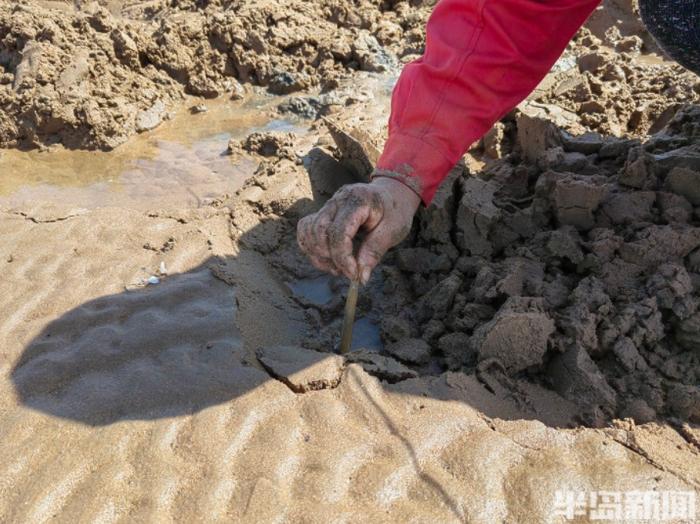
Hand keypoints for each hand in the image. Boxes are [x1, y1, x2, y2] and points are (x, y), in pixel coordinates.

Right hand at [297, 176, 420, 283]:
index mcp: (357, 201)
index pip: (338, 232)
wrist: (392, 193)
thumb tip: (360, 277)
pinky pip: (306, 230)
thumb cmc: (395, 210)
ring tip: (338, 267)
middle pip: (319, 232)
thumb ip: (375, 251)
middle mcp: (337, 200)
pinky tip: (328, 258)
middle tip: (348, 272)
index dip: (343, 258)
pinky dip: (312, 247)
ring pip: (308, 232)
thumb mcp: (393, 230)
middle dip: (330, 258)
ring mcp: (328, 205)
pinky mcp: (323, 212)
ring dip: (319, 255)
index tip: (354, 275)